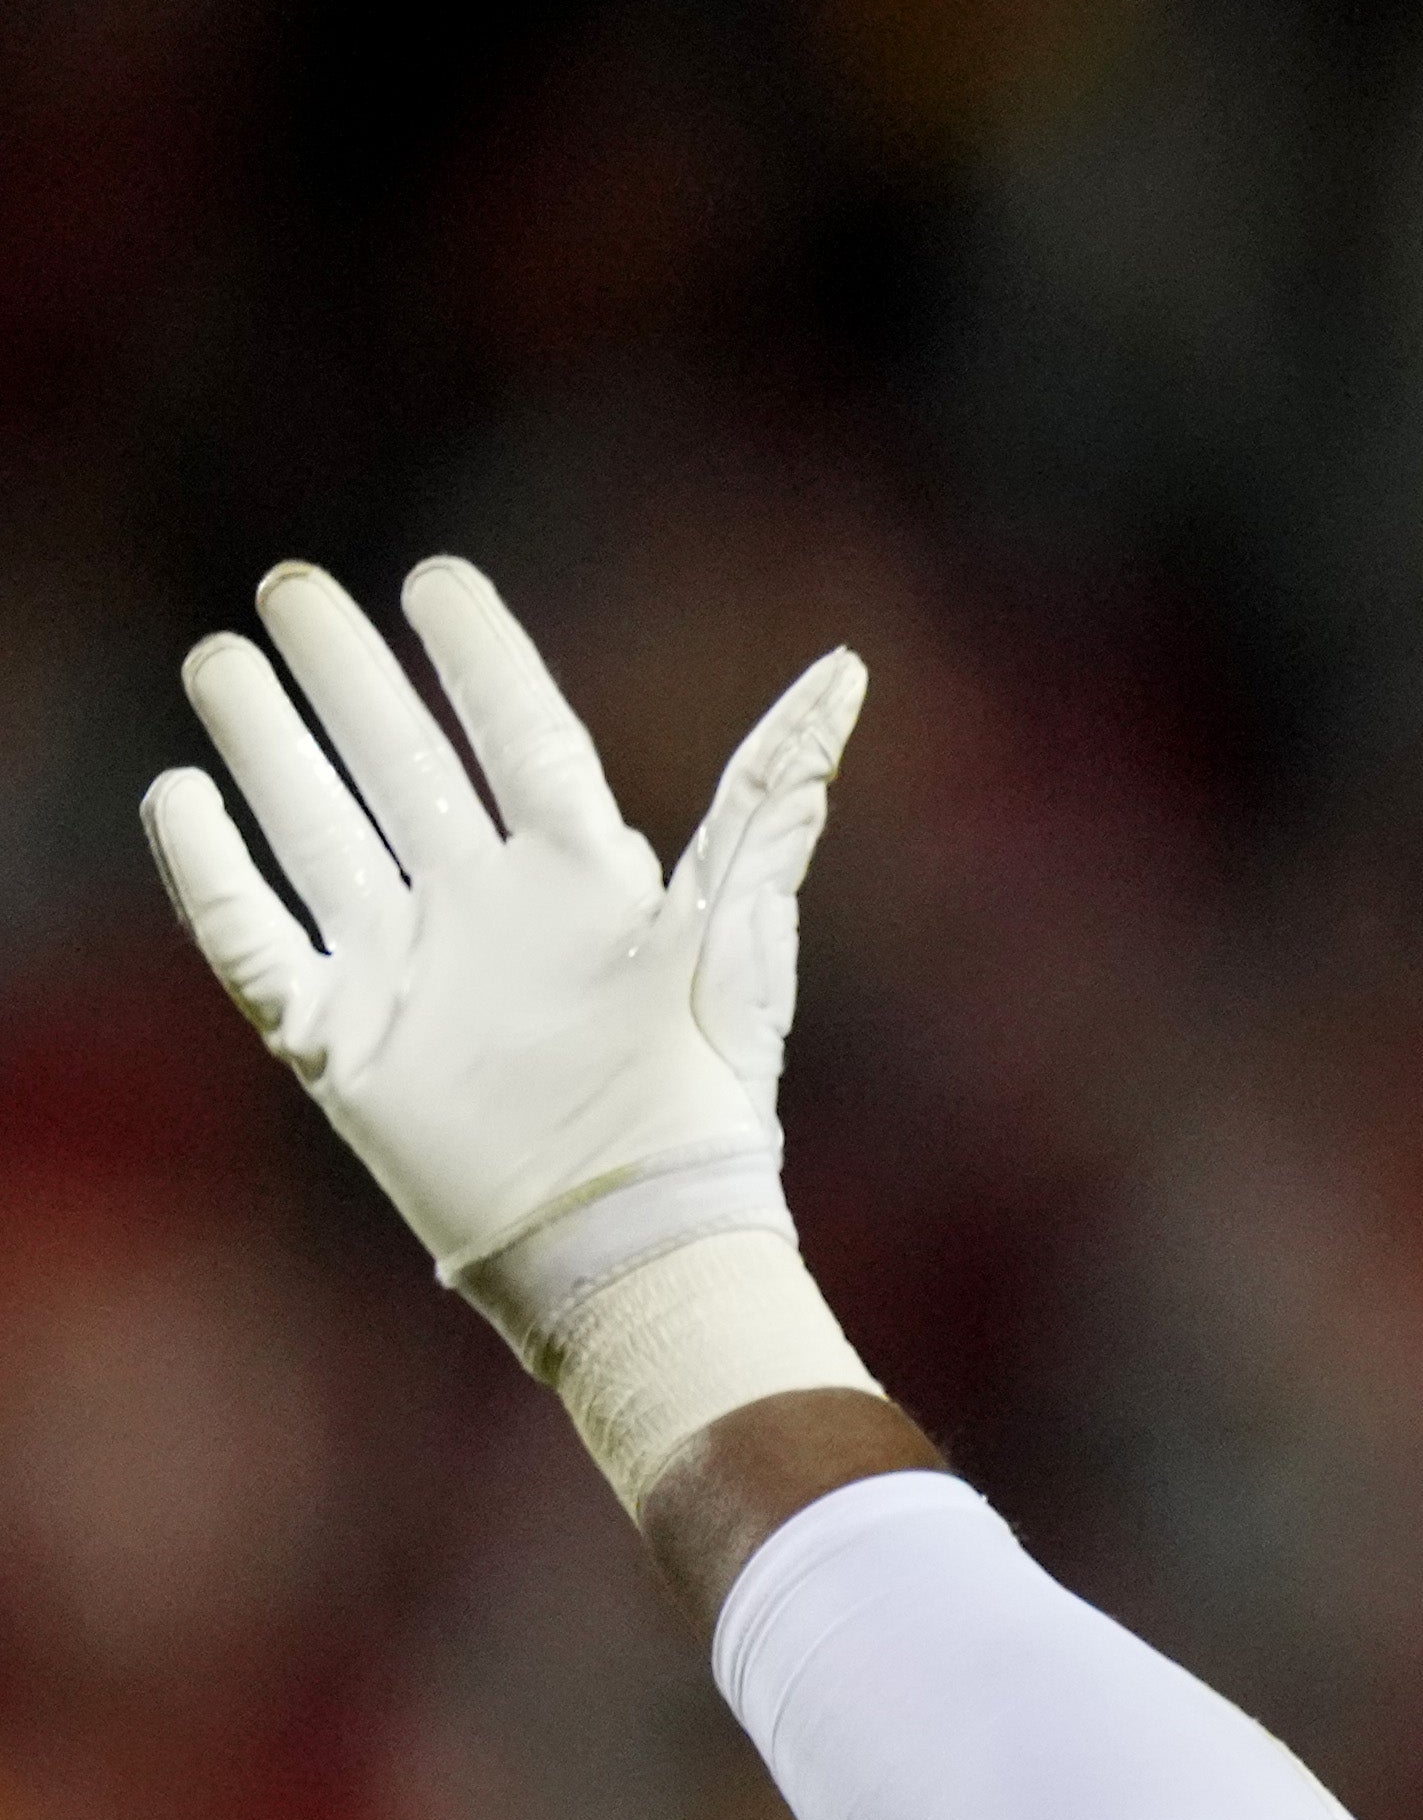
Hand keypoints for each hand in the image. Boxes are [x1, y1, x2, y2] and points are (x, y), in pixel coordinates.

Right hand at [143, 558, 863, 1346]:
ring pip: (316, 828)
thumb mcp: (737, 934)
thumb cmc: (705, 1097)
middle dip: (346, 677)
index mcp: (581, 879)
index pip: (519, 736)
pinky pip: (252, 939)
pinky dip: (211, 870)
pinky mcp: (341, 1043)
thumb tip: (845, 673)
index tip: (433, 581)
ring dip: (268, 746)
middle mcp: (486, 910)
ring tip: (222, 661)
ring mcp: (407, 970)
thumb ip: (770, 799)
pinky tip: (180, 796)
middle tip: (293, 589)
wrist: (638, 1238)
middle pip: (399, 765)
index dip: (479, 658)